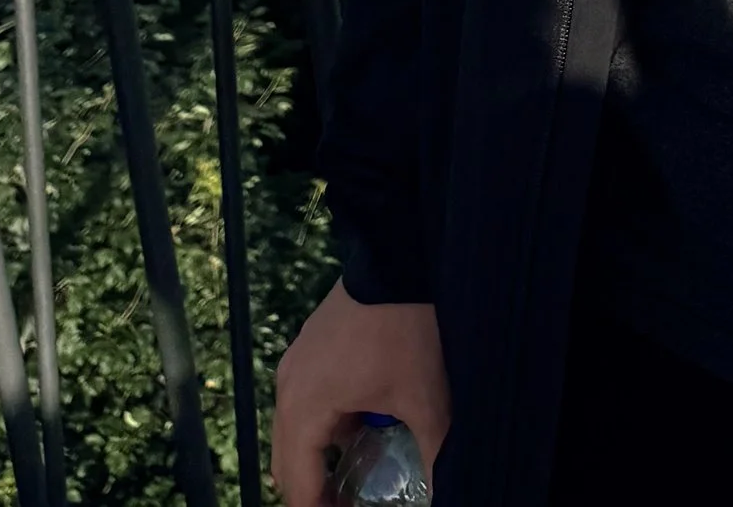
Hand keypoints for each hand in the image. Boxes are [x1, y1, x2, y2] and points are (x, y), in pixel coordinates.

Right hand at [271, 283, 448, 505]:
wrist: (397, 251)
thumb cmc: (406, 328)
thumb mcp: (425, 397)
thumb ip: (433, 454)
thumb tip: (444, 491)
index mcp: (304, 408)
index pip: (299, 487)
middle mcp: (288, 388)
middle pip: (288, 463)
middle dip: (316, 491)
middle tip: (349, 505)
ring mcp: (296, 362)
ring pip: (296, 431)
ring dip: (321, 458)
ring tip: (358, 475)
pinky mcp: (310, 345)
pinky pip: (306, 401)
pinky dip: (326, 424)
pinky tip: (364, 427)